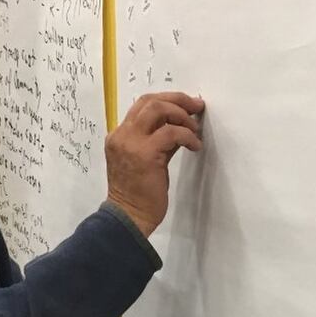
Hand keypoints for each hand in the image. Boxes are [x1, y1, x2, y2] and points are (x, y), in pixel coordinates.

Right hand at [105, 92, 204, 237]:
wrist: (128, 217)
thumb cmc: (137, 194)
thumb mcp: (147, 160)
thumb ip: (160, 141)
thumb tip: (182, 126)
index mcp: (119, 135)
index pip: (142, 105)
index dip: (167, 101)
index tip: (187, 106)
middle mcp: (122, 135)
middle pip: (149, 100)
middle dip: (177, 99)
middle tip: (196, 106)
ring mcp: (131, 142)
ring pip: (158, 109)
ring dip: (182, 115)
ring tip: (194, 129)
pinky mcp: (145, 153)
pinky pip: (171, 133)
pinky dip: (187, 136)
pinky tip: (195, 146)